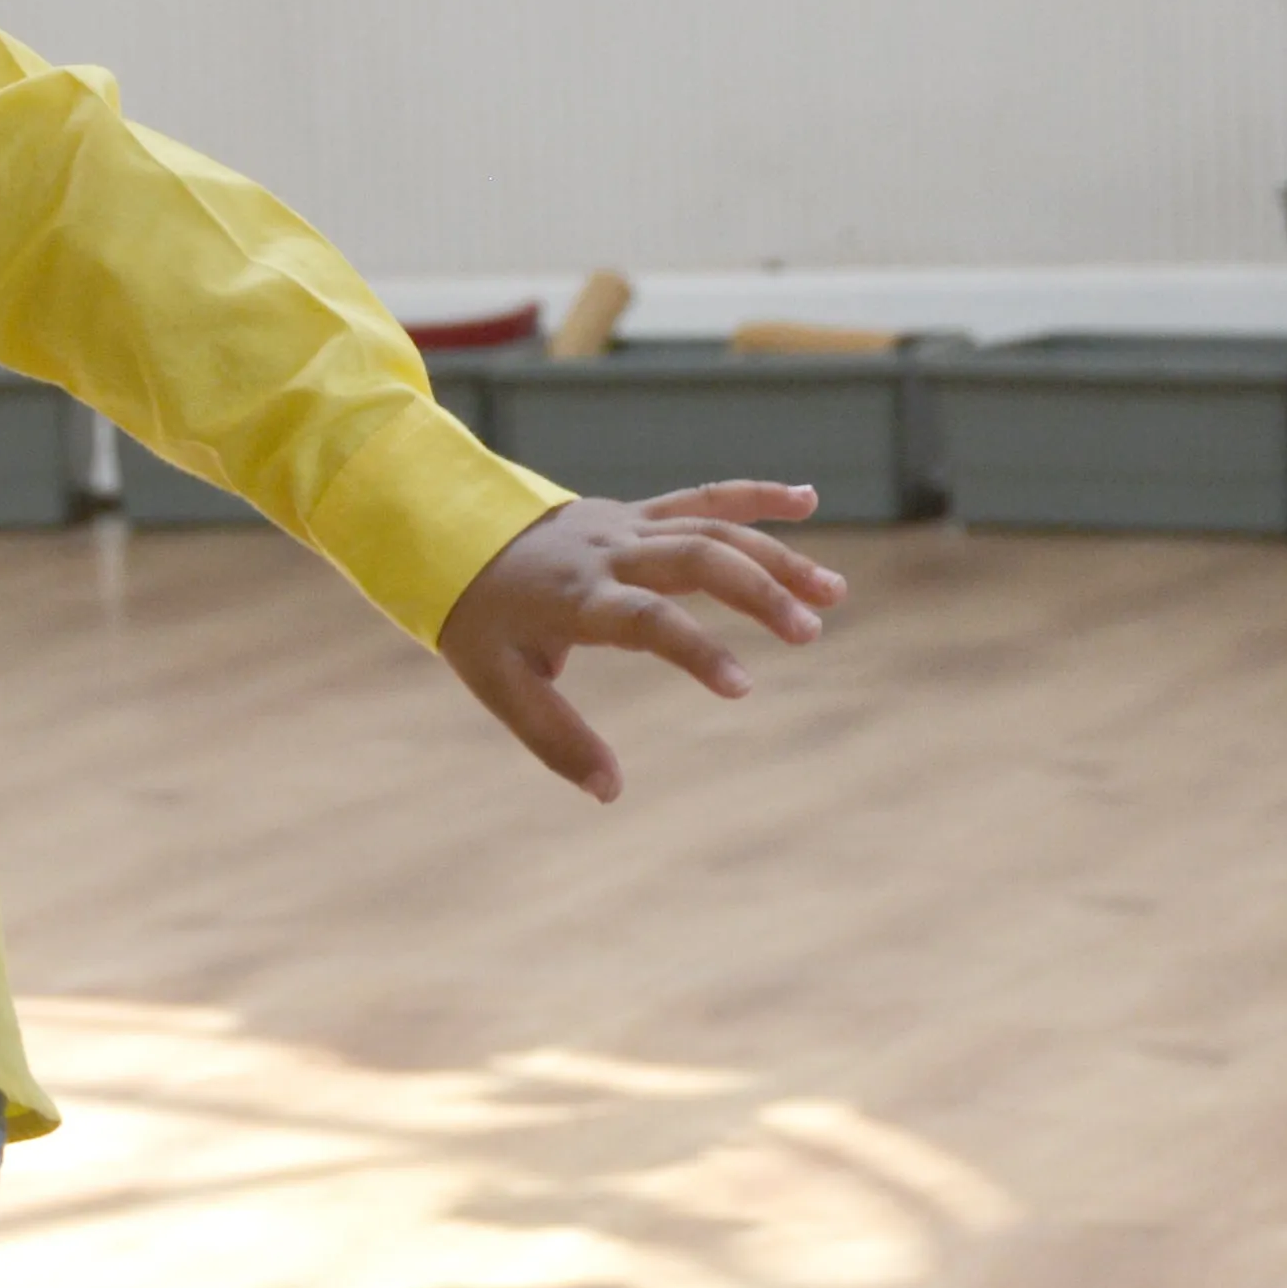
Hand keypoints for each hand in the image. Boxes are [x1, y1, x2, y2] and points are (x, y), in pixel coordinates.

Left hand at [437, 484, 845, 804]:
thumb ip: (556, 739)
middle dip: (759, 591)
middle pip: (698, 558)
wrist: (453, 536)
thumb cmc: (480, 620)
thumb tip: (611, 792)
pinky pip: (703, 497)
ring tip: (833, 592)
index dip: (697, 649)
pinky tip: (808, 500)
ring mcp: (628, 526)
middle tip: (811, 632)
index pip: (648, 619)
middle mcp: (610, 553)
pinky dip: (755, 495)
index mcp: (578, 598)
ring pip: (713, 528)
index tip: (743, 688)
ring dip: (775, 555)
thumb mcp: (499, 686)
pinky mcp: (638, 514)